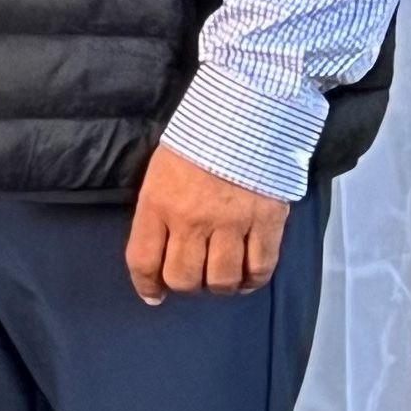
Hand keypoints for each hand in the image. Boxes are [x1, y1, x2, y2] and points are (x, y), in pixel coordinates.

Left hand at [125, 143, 289, 304]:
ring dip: (219, 286)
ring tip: (219, 276)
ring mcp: (232, 223)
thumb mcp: (159, 176)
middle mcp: (192, 220)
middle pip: (183, 278)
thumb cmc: (194, 145)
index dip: (146, 284)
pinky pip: (260, 269)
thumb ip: (156, 215)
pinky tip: (247, 277)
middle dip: (185, 285)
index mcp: (158, 204)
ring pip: (222, 280)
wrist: (244, 116)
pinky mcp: (268, 223)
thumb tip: (155, 260)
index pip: (143, 260)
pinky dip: (252, 281)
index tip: (153, 294)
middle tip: (192, 276)